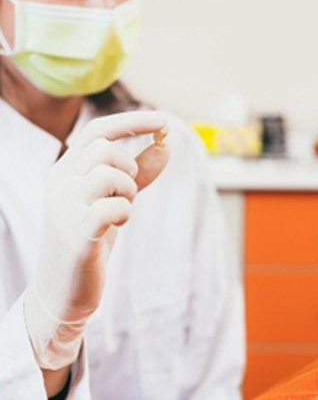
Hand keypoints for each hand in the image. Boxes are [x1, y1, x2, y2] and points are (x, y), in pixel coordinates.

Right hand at [24, 111, 168, 369]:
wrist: (64, 290)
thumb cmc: (91, 237)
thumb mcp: (115, 197)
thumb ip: (139, 172)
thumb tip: (166, 144)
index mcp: (65, 170)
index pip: (97, 131)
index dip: (133, 121)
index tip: (165, 120)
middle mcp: (58, 182)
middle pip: (104, 148)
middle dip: (129, 167)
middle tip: (129, 193)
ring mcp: (63, 208)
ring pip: (107, 173)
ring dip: (128, 190)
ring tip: (122, 209)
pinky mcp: (75, 234)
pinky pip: (111, 206)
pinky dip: (124, 211)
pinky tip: (119, 224)